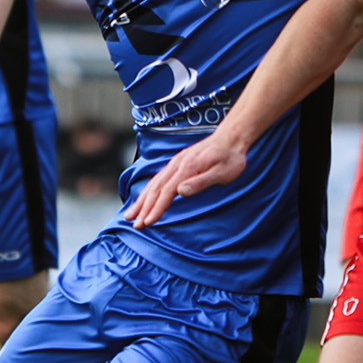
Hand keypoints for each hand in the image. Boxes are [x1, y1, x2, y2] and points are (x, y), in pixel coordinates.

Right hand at [124, 132, 247, 228]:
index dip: (156, 208)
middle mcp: (177, 165)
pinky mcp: (177, 163)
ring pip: (153, 183)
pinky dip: (148, 191)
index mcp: (187, 168)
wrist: (231, 138)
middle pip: (155, 189)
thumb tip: (180, 191)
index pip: (166, 192)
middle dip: (143, 208)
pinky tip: (143, 198)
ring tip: (130, 214)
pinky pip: (158, 179)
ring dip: (141, 200)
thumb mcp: (222, 173)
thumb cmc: (231, 158)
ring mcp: (175, 163)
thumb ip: (201, 182)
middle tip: (134, 225)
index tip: (147, 222)